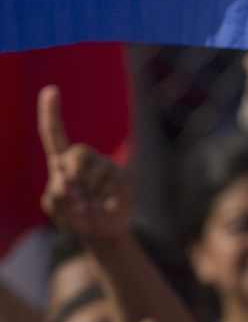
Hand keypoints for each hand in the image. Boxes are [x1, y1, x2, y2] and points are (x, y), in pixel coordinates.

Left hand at [38, 86, 130, 239]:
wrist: (99, 231)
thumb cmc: (73, 214)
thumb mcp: (55, 207)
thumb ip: (55, 193)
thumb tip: (66, 181)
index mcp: (62, 161)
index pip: (54, 134)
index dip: (50, 113)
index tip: (50, 90)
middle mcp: (85, 158)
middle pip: (77, 152)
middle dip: (73, 176)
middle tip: (74, 198)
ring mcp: (106, 165)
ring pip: (94, 170)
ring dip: (86, 194)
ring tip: (87, 206)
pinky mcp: (122, 175)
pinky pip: (110, 182)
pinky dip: (101, 199)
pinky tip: (101, 205)